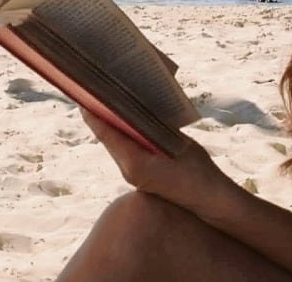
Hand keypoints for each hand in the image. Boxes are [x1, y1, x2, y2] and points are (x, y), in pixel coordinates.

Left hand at [80, 109, 226, 207]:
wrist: (207, 199)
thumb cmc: (197, 168)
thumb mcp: (176, 140)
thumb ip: (155, 125)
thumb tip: (138, 106)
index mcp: (135, 162)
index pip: (107, 133)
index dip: (93, 114)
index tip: (84, 96)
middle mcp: (128, 171)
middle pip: (107, 138)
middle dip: (100, 117)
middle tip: (94, 93)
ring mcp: (132, 176)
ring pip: (114, 146)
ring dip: (111, 126)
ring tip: (107, 103)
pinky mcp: (138, 177)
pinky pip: (124, 152)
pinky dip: (123, 137)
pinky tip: (127, 123)